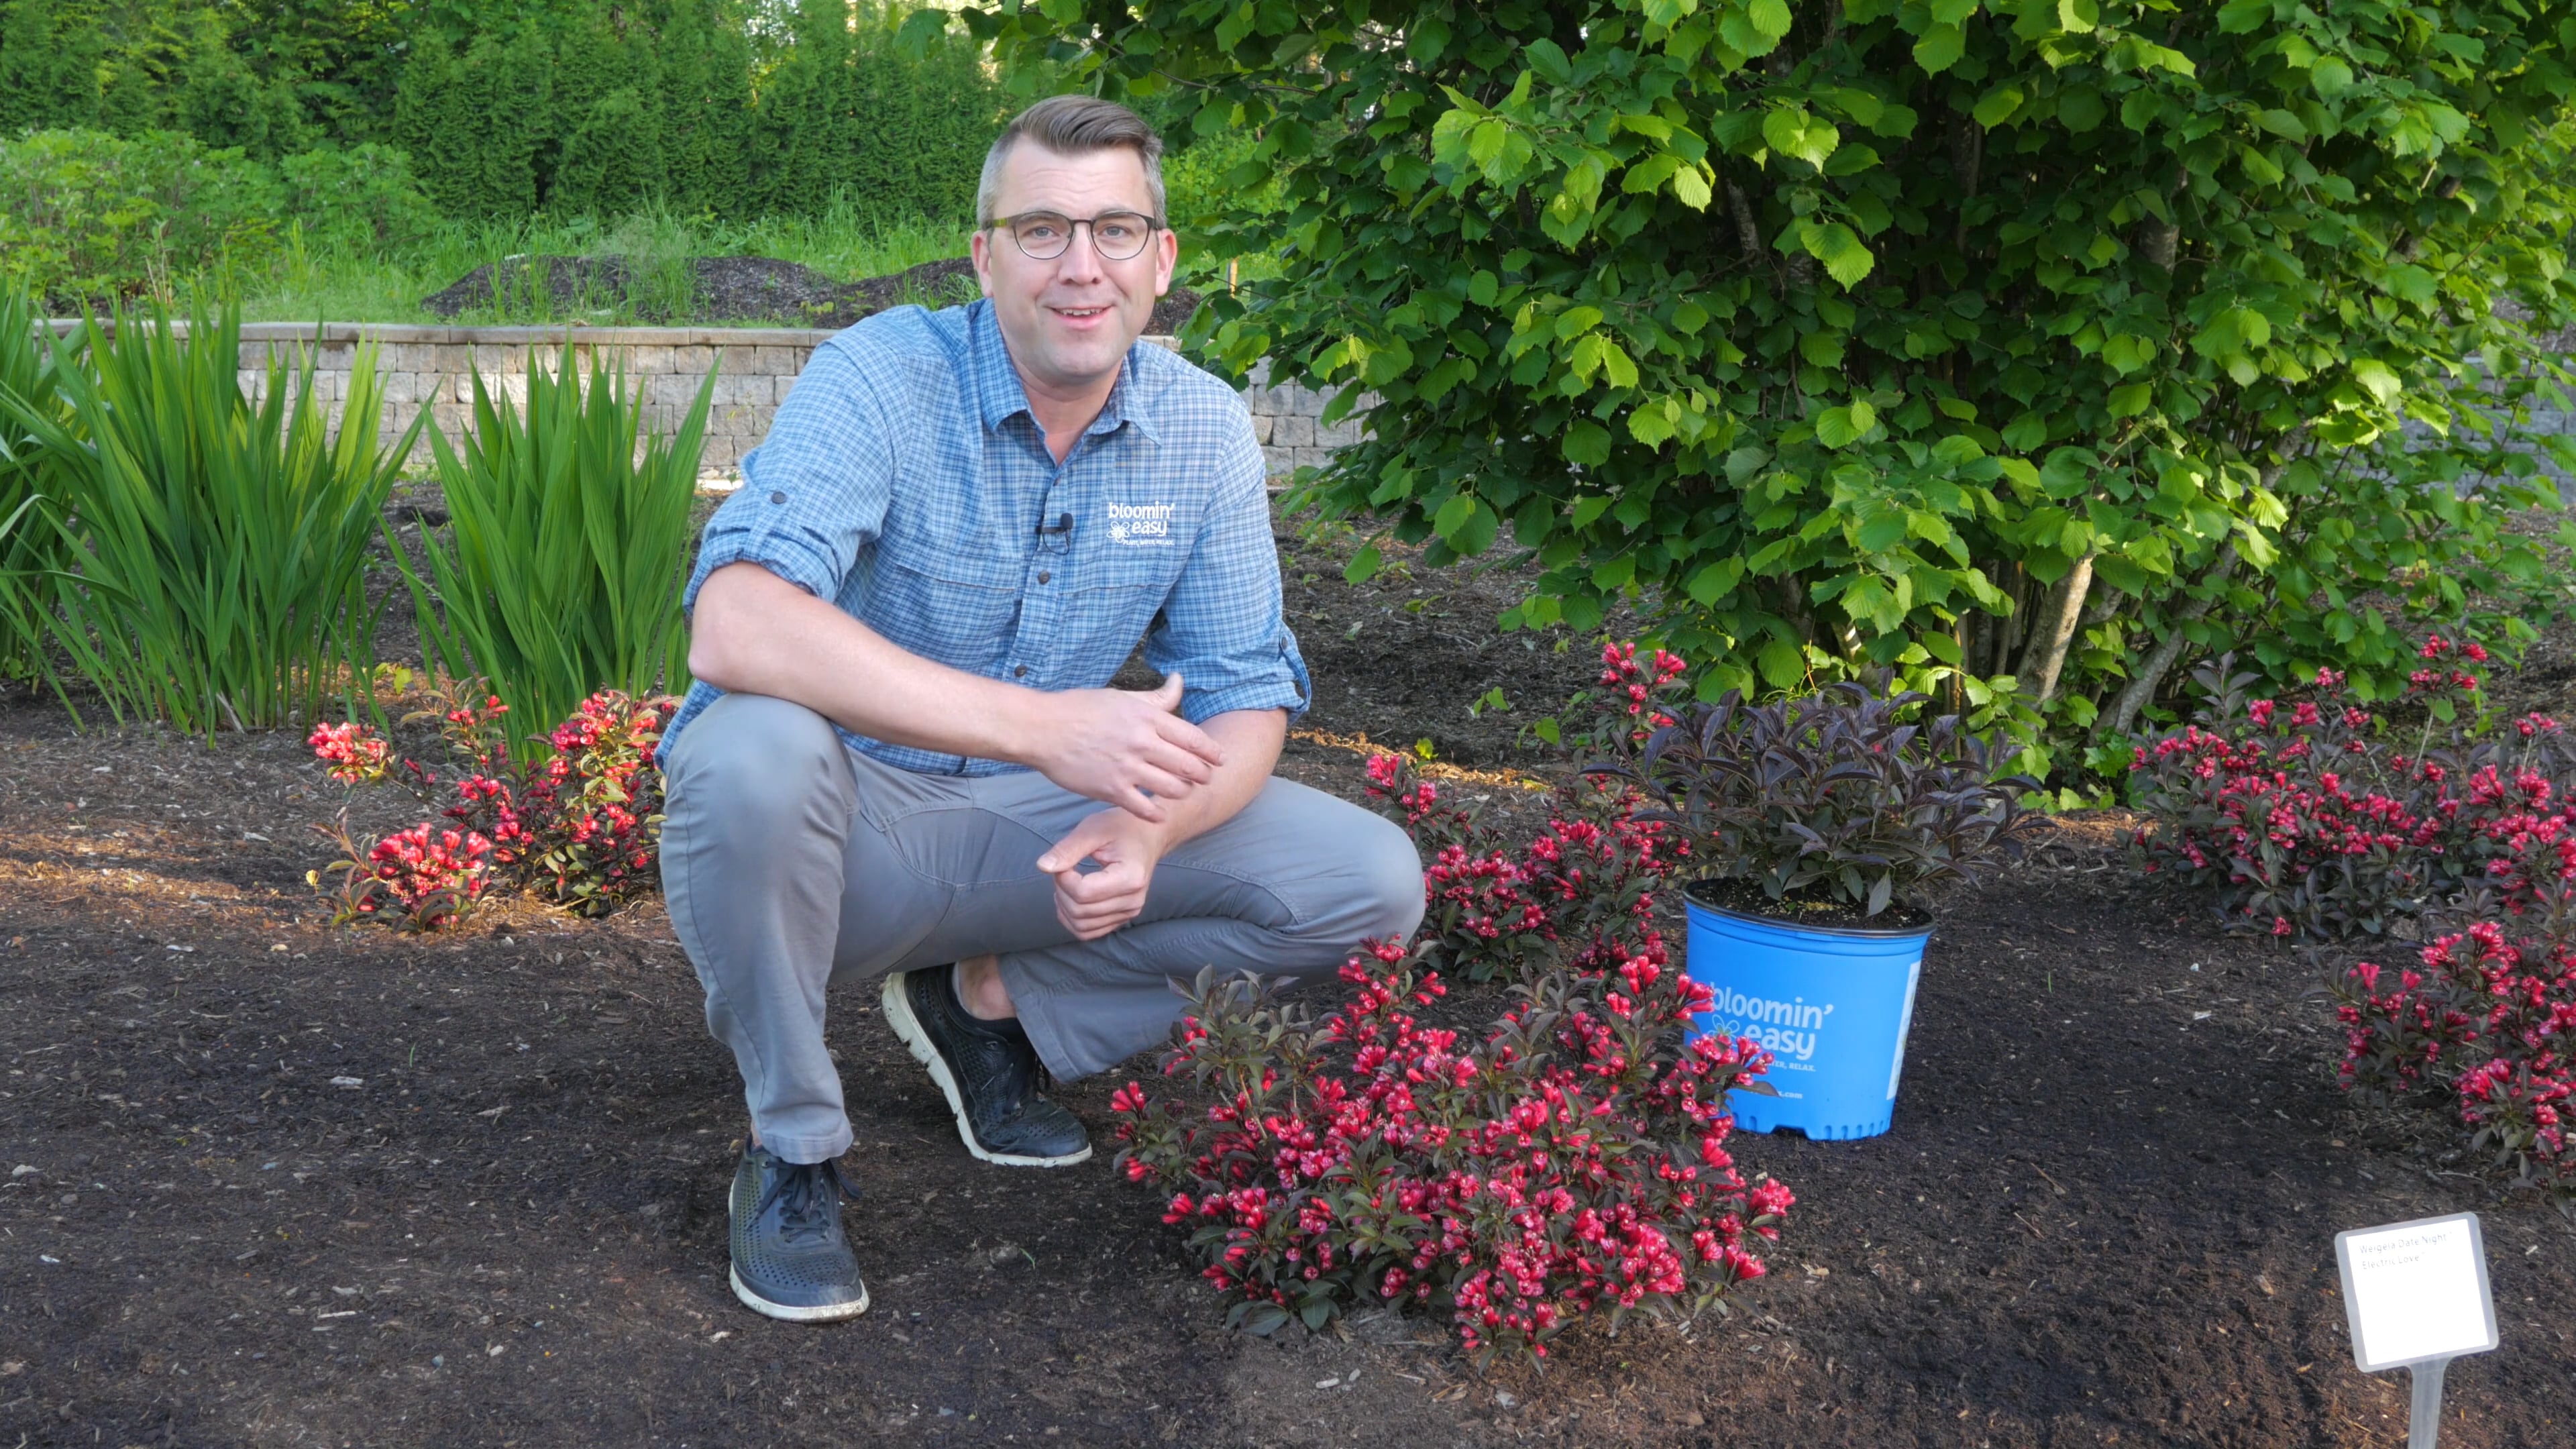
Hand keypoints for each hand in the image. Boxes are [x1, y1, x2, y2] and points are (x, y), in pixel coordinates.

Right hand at [1027, 674, 1224, 823]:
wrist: (1042, 728)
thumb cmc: (1081, 708)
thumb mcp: (1122, 696)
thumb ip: (1156, 696)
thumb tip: (1179, 680)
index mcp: (1147, 717)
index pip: (1193, 737)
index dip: (1212, 752)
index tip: (1220, 759)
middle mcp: (1142, 742)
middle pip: (1189, 766)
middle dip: (1203, 775)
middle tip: (1205, 779)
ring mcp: (1127, 768)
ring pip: (1172, 788)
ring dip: (1183, 792)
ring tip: (1182, 791)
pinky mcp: (1110, 790)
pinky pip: (1145, 808)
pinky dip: (1156, 812)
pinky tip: (1158, 811)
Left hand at [1036, 808, 1166, 940]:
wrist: (1148, 835)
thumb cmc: (1121, 827)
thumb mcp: (1093, 829)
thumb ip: (1067, 849)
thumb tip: (1042, 867)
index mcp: (1131, 877)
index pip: (1082, 892)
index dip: (1062, 878)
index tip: (1063, 860)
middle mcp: (1133, 901)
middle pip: (1080, 911)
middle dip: (1061, 891)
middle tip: (1063, 869)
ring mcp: (1129, 912)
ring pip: (1081, 926)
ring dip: (1064, 907)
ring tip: (1066, 883)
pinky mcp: (1122, 918)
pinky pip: (1088, 932)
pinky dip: (1072, 919)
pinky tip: (1069, 899)